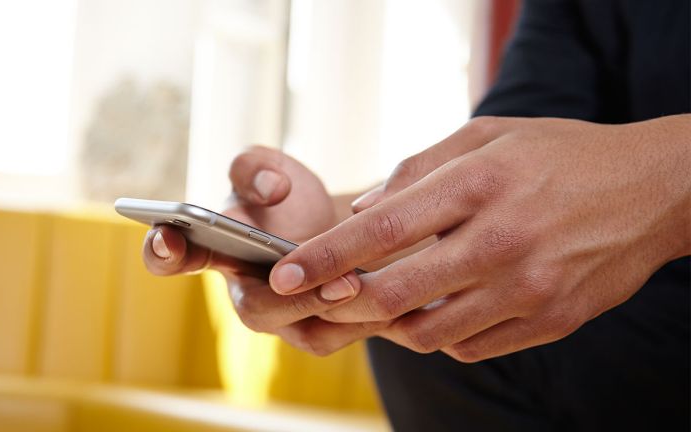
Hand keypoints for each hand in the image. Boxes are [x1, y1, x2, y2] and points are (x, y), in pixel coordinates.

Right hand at [142, 146, 361, 346]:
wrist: (333, 225)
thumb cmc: (289, 198)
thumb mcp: (270, 168)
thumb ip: (256, 167)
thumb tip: (271, 188)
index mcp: (215, 250)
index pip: (173, 258)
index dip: (162, 252)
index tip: (166, 236)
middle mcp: (245, 293)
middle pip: (256, 309)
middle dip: (291, 296)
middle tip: (329, 276)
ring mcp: (284, 320)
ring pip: (305, 332)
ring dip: (334, 309)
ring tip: (359, 282)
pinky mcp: (320, 333)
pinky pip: (340, 336)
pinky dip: (366, 319)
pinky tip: (391, 299)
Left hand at [267, 115, 690, 360]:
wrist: (650, 190)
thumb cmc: (558, 156)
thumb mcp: (487, 136)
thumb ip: (418, 170)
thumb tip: (362, 212)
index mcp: (479, 183)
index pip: (383, 230)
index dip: (324, 257)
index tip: (283, 277)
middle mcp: (502, 240)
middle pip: (396, 292)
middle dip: (342, 302)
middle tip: (319, 299)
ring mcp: (529, 288)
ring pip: (428, 332)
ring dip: (390, 323)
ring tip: (381, 301)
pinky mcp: (550, 321)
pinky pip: (470, 347)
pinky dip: (438, 335)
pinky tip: (436, 311)